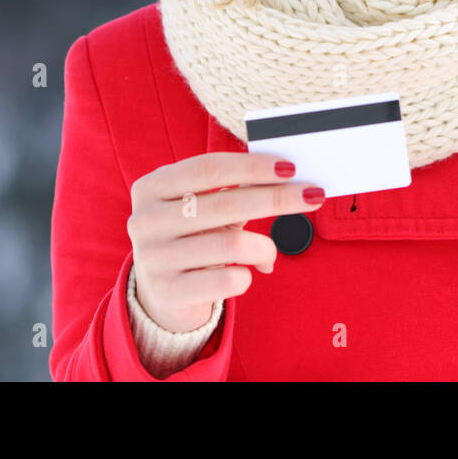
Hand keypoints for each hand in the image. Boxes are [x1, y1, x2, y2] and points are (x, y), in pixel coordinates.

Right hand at [127, 151, 324, 332]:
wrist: (161, 291)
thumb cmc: (193, 235)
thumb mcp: (202, 206)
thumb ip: (234, 188)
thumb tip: (288, 176)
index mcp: (151, 187)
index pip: (208, 168)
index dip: (252, 166)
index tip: (290, 168)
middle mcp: (144, 220)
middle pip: (225, 203)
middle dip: (276, 198)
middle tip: (312, 195)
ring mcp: (153, 258)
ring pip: (232, 245)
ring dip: (265, 246)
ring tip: (271, 251)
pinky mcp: (168, 292)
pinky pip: (229, 280)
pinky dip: (250, 274)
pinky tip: (249, 272)